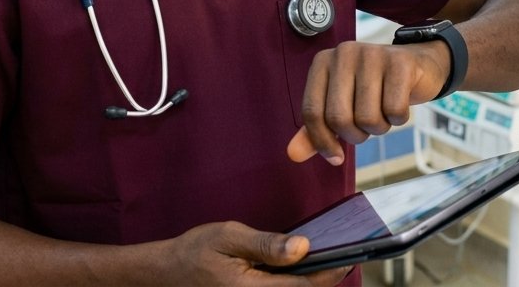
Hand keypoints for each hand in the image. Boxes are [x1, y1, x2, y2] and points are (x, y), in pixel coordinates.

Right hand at [165, 221, 350, 284]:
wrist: (167, 273)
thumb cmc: (195, 252)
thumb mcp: (229, 237)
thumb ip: (266, 244)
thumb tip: (302, 247)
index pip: (304, 286)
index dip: (331, 272)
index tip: (351, 254)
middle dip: (326, 276)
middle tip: (345, 251)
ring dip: (311, 281)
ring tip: (327, 256)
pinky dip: (294, 282)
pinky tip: (301, 265)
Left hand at [287, 40, 449, 165]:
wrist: (416, 66)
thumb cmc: (374, 90)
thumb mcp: (341, 106)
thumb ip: (316, 129)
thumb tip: (292, 154)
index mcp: (323, 62)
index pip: (312, 112)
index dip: (322, 142)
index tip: (336, 157)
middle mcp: (344, 53)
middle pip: (339, 118)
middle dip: (355, 135)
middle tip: (366, 127)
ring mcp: (373, 54)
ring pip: (368, 117)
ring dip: (379, 127)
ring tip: (383, 112)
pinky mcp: (400, 62)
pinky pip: (394, 110)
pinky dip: (399, 119)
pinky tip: (400, 104)